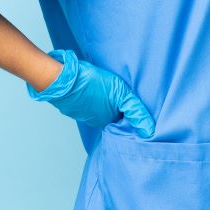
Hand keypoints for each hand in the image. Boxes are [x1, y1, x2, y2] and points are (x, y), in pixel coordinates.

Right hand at [26, 49, 155, 137]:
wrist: (61, 78)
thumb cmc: (91, 83)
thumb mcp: (119, 92)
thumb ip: (135, 110)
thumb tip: (149, 131)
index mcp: (108, 119)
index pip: (123, 119)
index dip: (129, 112)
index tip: (134, 105)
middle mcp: (94, 120)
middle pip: (110, 115)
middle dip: (116, 108)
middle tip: (121, 96)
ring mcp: (81, 113)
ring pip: (98, 109)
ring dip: (103, 102)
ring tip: (108, 91)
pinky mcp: (72, 104)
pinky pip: (86, 104)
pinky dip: (91, 98)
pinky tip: (93, 89)